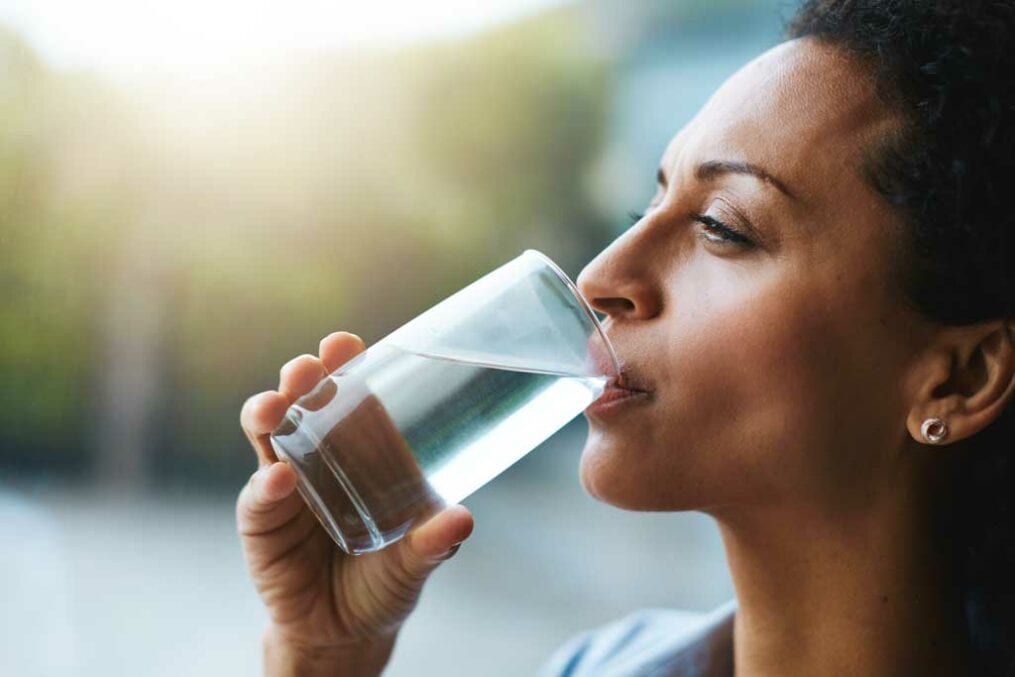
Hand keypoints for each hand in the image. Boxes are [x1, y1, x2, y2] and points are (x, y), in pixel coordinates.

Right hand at [238, 331, 473, 674]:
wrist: (346, 632)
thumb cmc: (386, 580)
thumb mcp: (416, 560)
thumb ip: (435, 542)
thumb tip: (462, 518)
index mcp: (361, 450)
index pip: (349, 395)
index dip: (344, 365)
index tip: (346, 343)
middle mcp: (318, 456)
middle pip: (302, 402)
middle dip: (300, 378)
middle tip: (307, 369)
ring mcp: (285, 486)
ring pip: (267, 436)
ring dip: (268, 415)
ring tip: (277, 408)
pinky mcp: (262, 523)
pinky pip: (258, 498)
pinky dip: (266, 487)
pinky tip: (278, 481)